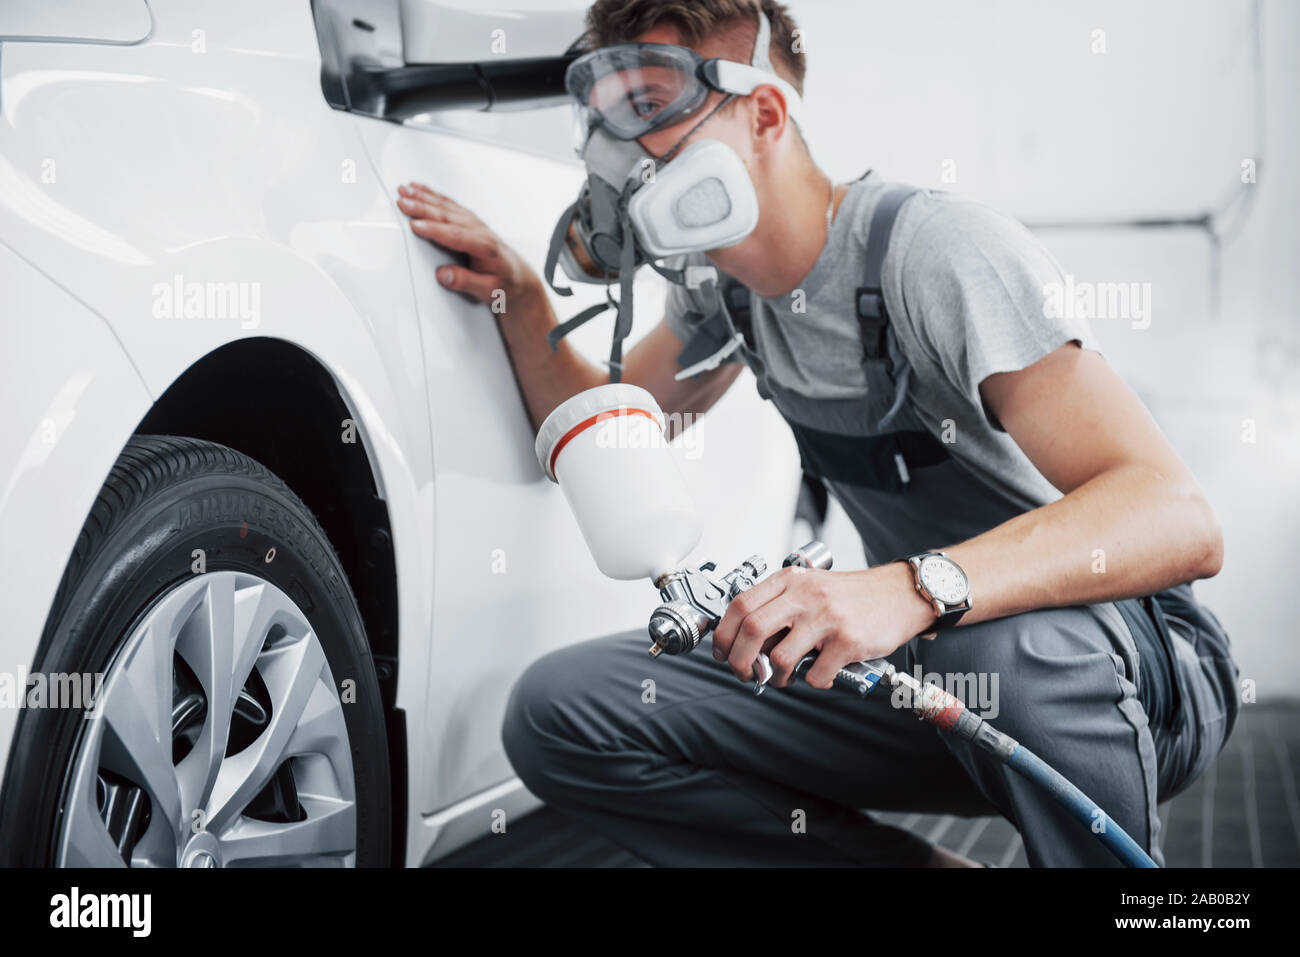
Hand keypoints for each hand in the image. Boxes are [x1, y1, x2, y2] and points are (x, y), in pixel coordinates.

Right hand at [396, 182, 542, 306]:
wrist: (517, 276)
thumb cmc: (503, 283)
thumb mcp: (488, 291)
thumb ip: (466, 282)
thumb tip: (445, 275)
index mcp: (485, 247)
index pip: (455, 236)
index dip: (434, 230)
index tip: (416, 226)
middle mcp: (479, 230)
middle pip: (447, 216)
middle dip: (422, 207)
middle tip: (402, 201)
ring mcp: (473, 223)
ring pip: (446, 206)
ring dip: (424, 197)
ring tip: (405, 190)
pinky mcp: (468, 220)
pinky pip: (448, 204)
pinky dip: (432, 195)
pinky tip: (419, 189)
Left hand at [711, 562, 937, 689]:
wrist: (899, 594)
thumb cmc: (852, 595)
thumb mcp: (809, 586)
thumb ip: (779, 605)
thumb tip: (745, 640)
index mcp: (790, 580)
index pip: (740, 604)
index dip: (724, 634)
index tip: (723, 652)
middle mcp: (805, 595)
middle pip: (752, 628)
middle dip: (740, 660)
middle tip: (745, 672)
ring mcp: (826, 617)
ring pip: (780, 656)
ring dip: (776, 676)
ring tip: (784, 676)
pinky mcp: (847, 641)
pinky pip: (816, 674)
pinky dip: (813, 681)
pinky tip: (821, 672)